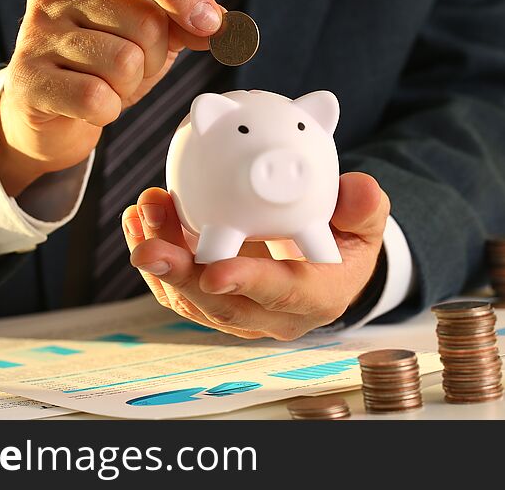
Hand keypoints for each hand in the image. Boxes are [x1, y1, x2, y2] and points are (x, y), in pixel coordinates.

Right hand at [0, 0, 223, 194]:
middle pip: (144, 22)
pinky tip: (90, 105)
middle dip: (154, 57)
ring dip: (130, 86)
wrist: (48, 110)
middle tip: (131, 66)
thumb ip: (185, 20)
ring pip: (125, 63)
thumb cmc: (99, 61)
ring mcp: (36, 33)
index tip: (211, 22)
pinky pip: (98, 99)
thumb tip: (229, 26)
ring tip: (106, 83)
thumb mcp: (145, 31)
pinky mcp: (27, 79)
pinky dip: (107, 110)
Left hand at [121, 172, 389, 340]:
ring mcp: (235, 309)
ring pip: (188, 296)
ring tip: (145, 210)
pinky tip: (138, 218)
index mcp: (314, 298)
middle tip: (150, 247)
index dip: (247, 284)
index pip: (281, 295)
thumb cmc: (344, 242)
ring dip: (161, 256)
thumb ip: (364, 208)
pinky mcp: (209, 298)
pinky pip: (174, 284)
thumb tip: (360, 189)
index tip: (215, 272)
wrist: (323, 262)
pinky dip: (154, 250)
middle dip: (181, 276)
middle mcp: (270, 314)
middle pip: (219, 305)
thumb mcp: (366, 224)